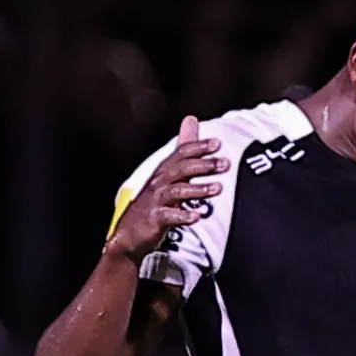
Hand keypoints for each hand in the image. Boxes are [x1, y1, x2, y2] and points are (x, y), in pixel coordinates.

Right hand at [104, 115, 228, 260]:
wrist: (129, 235)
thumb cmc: (153, 204)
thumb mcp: (168, 176)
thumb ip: (183, 152)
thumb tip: (191, 119)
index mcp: (164, 172)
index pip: (181, 153)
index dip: (198, 147)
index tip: (218, 143)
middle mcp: (159, 183)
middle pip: (181, 169)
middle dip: (203, 165)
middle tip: (225, 164)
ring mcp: (155, 201)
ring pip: (176, 191)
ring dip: (197, 189)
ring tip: (218, 189)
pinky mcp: (154, 220)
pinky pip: (168, 216)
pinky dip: (182, 216)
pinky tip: (197, 217)